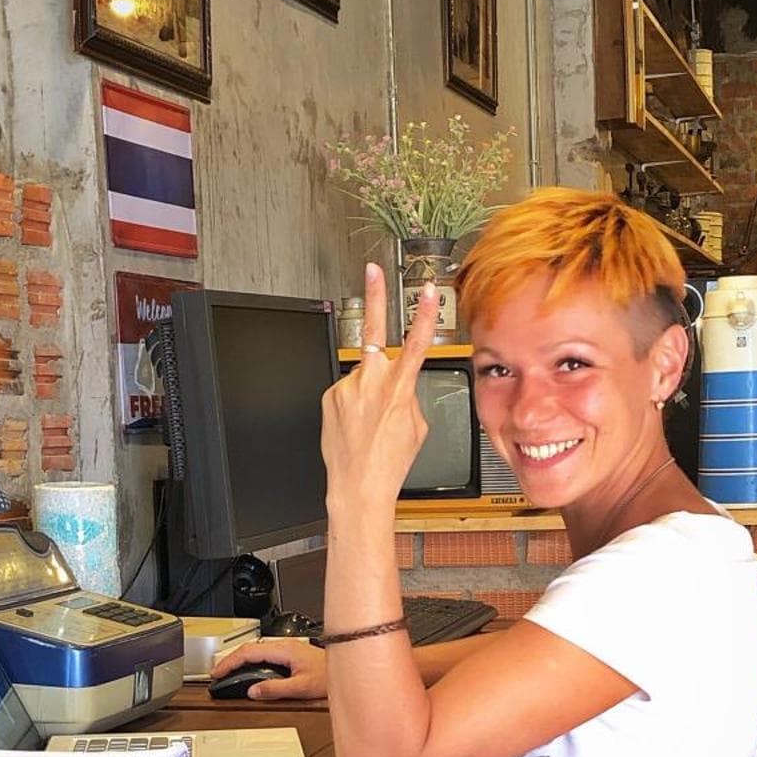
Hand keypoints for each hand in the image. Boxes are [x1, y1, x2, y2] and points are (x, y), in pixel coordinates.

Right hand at [210, 637, 326, 700]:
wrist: (350, 669)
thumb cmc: (331, 677)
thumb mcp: (301, 688)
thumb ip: (275, 689)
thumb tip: (253, 691)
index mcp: (284, 650)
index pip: (248, 652)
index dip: (229, 662)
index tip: (217, 673)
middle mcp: (284, 645)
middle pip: (249, 648)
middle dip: (230, 660)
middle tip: (217, 674)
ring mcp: (288, 648)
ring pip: (256, 650)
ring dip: (240, 660)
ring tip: (228, 672)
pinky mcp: (291, 653)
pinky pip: (264, 654)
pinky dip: (251, 661)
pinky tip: (249, 670)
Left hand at [322, 264, 439, 520]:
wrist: (357, 486)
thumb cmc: (390, 462)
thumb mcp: (417, 427)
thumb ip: (409, 396)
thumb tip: (398, 386)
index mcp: (399, 388)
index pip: (417, 342)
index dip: (424, 313)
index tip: (427, 289)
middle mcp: (370, 382)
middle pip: (374, 331)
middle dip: (374, 296)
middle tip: (372, 270)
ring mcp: (346, 387)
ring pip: (362, 376)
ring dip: (367, 391)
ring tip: (368, 423)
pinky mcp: (329, 395)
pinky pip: (346, 391)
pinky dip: (352, 404)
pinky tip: (355, 425)